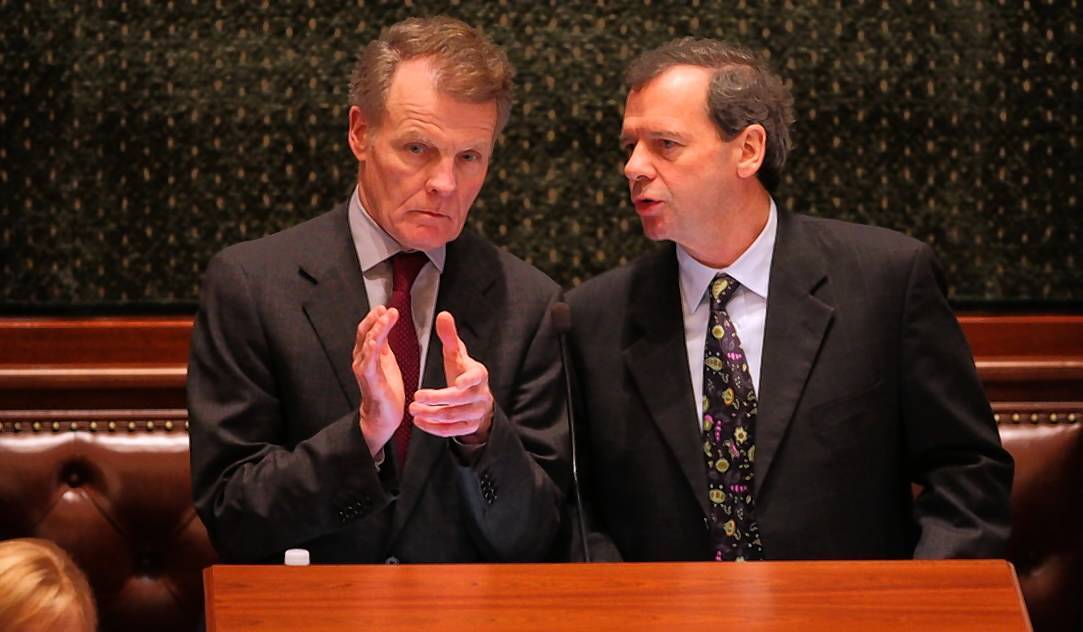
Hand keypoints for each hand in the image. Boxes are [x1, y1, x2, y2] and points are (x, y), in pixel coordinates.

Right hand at [352, 305, 403, 456]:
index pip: (368, 331)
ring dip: (377, 328)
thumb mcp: (387, 361)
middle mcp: (362, 360)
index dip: (374, 318)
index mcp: (367, 355)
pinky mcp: (369, 380)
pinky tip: (377, 338)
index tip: (384, 307)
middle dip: (374, 319)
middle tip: (385, 308)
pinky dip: (372, 348)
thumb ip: (383, 345)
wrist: (383, 416)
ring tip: (388, 316)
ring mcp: (363, 369)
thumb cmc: (385, 390)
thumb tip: (385, 326)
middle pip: (364, 333)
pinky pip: (369, 361)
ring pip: (367, 343)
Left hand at [410, 311, 493, 443]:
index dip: (467, 380)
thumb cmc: (464, 373)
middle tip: (416, 397)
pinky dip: (435, 428)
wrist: (478, 400)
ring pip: (454, 416)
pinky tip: (420, 422)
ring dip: (432, 414)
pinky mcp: (469, 426)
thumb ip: (450, 337)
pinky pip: (452, 431)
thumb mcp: (458, 355)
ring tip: (413, 410)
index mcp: (479, 374)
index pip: (476, 377)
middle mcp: (480, 394)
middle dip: (437, 399)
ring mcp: (476, 412)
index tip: (455, 382)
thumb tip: (443, 314)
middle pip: (459, 399)